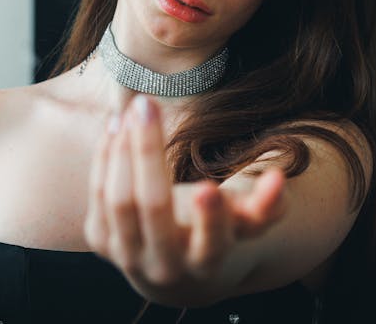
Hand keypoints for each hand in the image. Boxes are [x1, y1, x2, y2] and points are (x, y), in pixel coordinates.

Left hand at [84, 95, 285, 304]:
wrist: (172, 270)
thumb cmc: (215, 234)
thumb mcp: (243, 224)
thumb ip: (266, 204)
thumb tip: (278, 179)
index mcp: (205, 264)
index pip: (209, 246)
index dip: (210, 221)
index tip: (208, 188)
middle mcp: (163, 265)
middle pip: (151, 208)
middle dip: (147, 153)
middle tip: (147, 104)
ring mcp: (127, 255)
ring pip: (119, 198)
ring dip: (123, 147)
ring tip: (135, 106)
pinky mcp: (101, 241)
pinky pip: (98, 193)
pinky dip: (106, 154)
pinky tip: (117, 124)